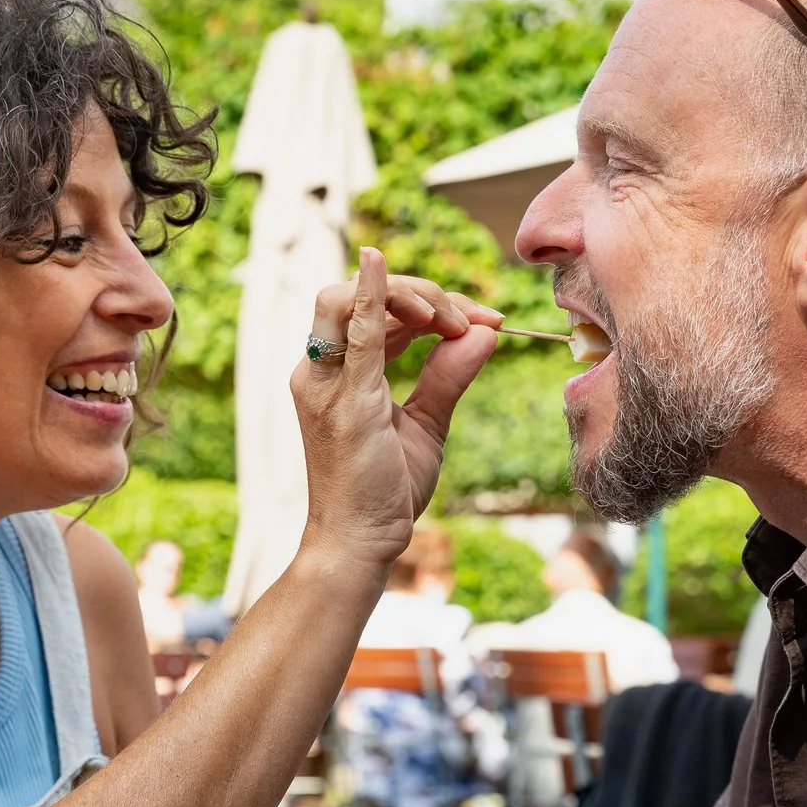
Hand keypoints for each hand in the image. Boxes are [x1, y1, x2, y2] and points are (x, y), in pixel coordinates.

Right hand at [292, 248, 499, 571]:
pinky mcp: (342, 401)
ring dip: (406, 297)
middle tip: (473, 319)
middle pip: (360, 296)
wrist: (360, 543)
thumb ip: (449, 376)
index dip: (431, 304)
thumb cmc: (385, 491)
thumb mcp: (427, 425)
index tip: (484, 320)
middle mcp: (322, 370)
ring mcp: (325, 383)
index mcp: (339, 373)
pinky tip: (378, 263)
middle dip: (422, 295)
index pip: (379, 312)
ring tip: (452, 321)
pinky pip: (352, 334)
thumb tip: (485, 333)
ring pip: (348, 300)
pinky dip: (366, 295)